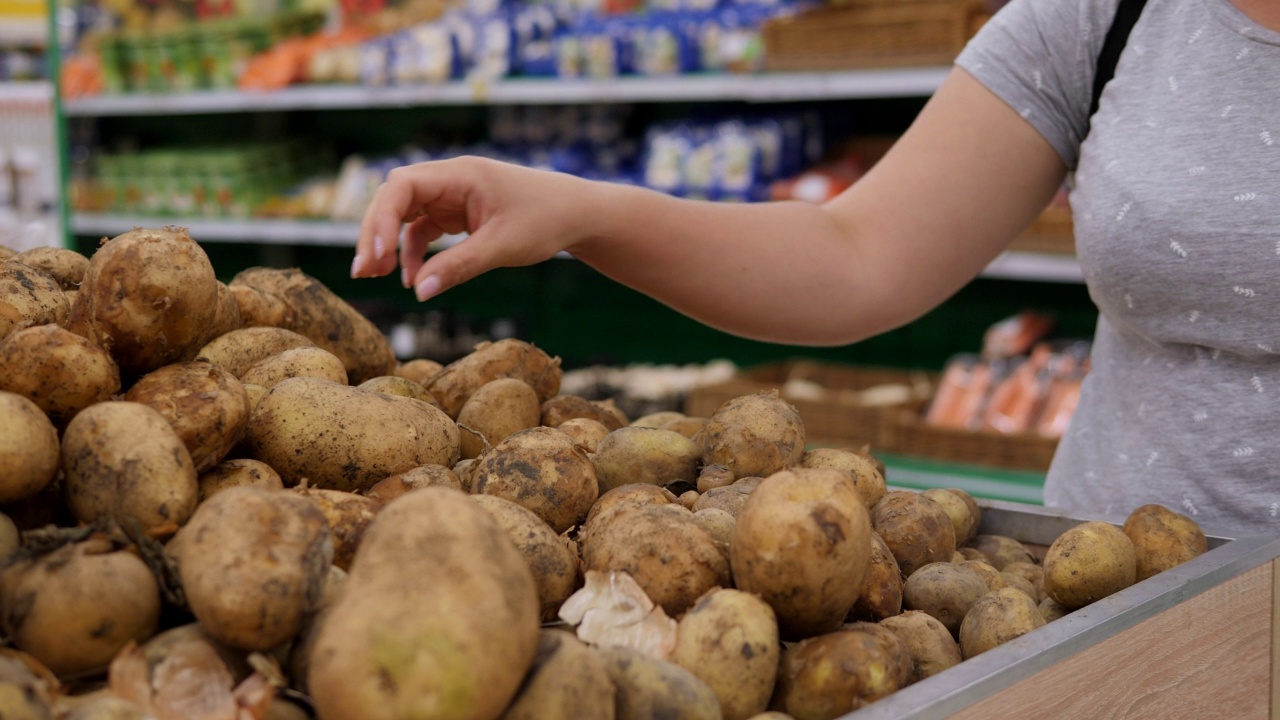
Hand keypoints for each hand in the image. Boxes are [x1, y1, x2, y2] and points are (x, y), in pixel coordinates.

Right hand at [350, 156, 594, 300]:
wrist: (576, 214)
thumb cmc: (545, 219)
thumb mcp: (503, 246)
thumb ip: (459, 267)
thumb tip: (419, 293)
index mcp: (460, 175)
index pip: (403, 186)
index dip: (381, 218)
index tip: (375, 254)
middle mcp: (449, 180)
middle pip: (395, 199)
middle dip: (375, 232)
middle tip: (363, 271)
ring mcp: (451, 197)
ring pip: (404, 215)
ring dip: (388, 243)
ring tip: (375, 275)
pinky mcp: (457, 214)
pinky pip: (424, 231)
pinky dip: (415, 254)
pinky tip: (413, 280)